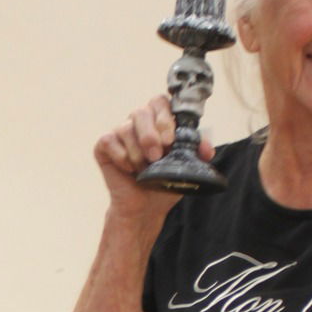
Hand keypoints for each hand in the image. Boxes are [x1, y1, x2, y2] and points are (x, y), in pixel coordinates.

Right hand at [94, 98, 213, 209]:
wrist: (145, 208)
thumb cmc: (164, 184)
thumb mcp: (186, 169)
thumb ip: (197, 154)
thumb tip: (207, 148)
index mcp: (159, 122)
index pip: (160, 102)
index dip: (165, 118)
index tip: (170, 140)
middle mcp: (139, 123)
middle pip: (141, 111)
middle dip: (150, 135)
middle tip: (156, 157)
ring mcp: (120, 133)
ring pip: (125, 128)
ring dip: (137, 152)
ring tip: (144, 170)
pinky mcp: (104, 145)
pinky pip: (109, 140)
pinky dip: (121, 157)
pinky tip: (129, 170)